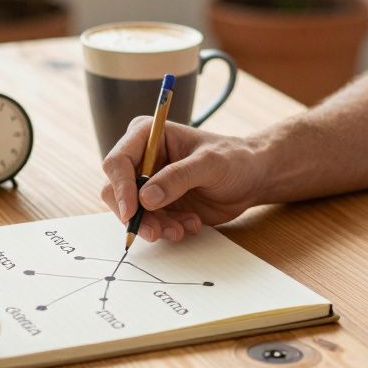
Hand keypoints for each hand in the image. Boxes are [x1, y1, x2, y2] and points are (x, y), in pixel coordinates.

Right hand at [100, 118, 266, 242]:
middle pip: (116, 190)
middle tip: (157, 232)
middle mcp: (141, 159)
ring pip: (131, 213)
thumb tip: (146, 198)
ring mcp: (147, 183)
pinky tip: (192, 224)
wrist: (251, 178)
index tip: (133, 212)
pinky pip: (149, 224)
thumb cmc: (234, 159)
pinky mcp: (158, 205)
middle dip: (136, 215)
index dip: (120, 187)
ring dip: (155, 226)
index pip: (117, 161)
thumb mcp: (210, 164)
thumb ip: (178, 177)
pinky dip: (167, 229)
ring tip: (185, 227)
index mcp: (146, 135)